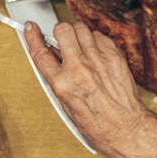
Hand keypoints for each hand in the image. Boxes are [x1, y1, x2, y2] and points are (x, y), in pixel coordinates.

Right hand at [25, 21, 156, 157]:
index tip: (30, 28)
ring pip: (81, 28)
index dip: (33, 37)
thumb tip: (51, 58)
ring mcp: (98, 61)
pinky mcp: (114, 57)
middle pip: (62, 30)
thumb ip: (56, 78)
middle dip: (60, 32)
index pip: (41, 52)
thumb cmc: (97, 124)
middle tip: (62, 40)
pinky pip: (99, 36)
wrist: (126, 130)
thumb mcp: (65, 105)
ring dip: (78, 35)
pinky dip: (95, 41)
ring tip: (81, 47)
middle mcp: (79, 70)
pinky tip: (95, 52)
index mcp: (63, 84)